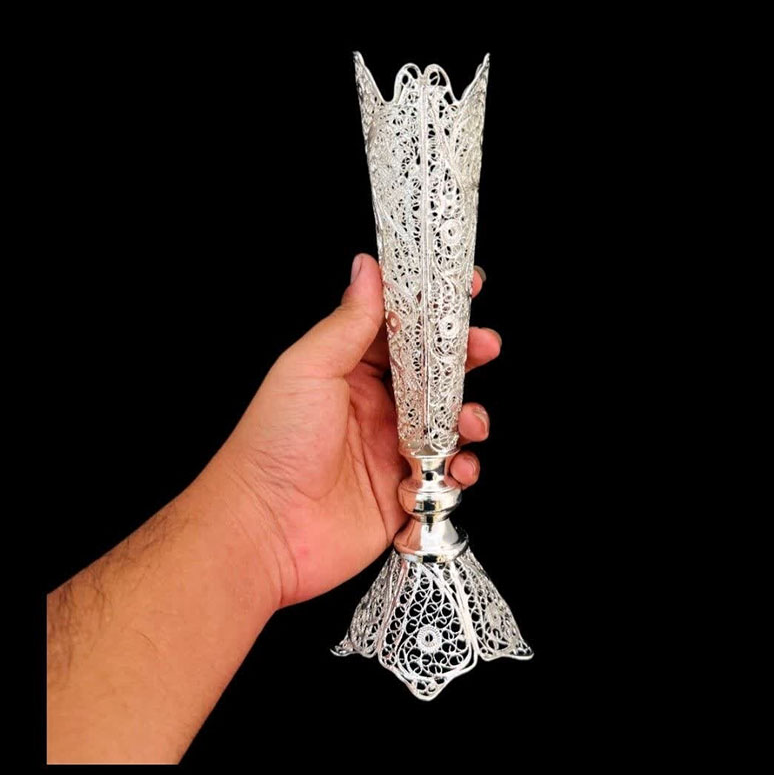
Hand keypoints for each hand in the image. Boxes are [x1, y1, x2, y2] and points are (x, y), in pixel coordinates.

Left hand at [218, 253, 501, 606]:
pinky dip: (459, 472)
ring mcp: (392, 450)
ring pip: (450, 424)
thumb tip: (368, 268)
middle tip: (484, 347)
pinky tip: (448, 473)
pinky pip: (448, 475)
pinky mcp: (405, 492)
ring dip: (470, 420)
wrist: (265, 528)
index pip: (402, 331)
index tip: (466, 290)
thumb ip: (349, 322)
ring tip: (467, 425)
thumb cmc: (275, 442)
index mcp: (352, 372)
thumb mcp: (310, 368)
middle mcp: (377, 407)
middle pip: (436, 375)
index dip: (434, 311)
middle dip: (466, 360)